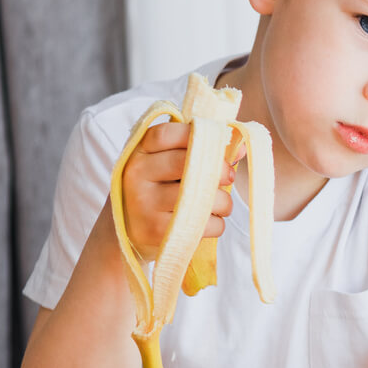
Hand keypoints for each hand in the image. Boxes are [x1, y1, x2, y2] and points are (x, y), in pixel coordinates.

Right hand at [117, 121, 234, 259]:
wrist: (125, 233)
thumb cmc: (157, 191)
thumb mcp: (166, 165)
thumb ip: (199, 151)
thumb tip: (242, 147)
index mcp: (139, 151)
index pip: (166, 134)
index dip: (197, 135)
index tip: (217, 144)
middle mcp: (137, 174)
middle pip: (186, 162)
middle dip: (219, 169)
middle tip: (230, 176)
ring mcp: (144, 203)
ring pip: (200, 196)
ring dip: (223, 202)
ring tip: (221, 205)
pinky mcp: (155, 231)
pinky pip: (202, 224)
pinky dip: (216, 225)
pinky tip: (209, 223)